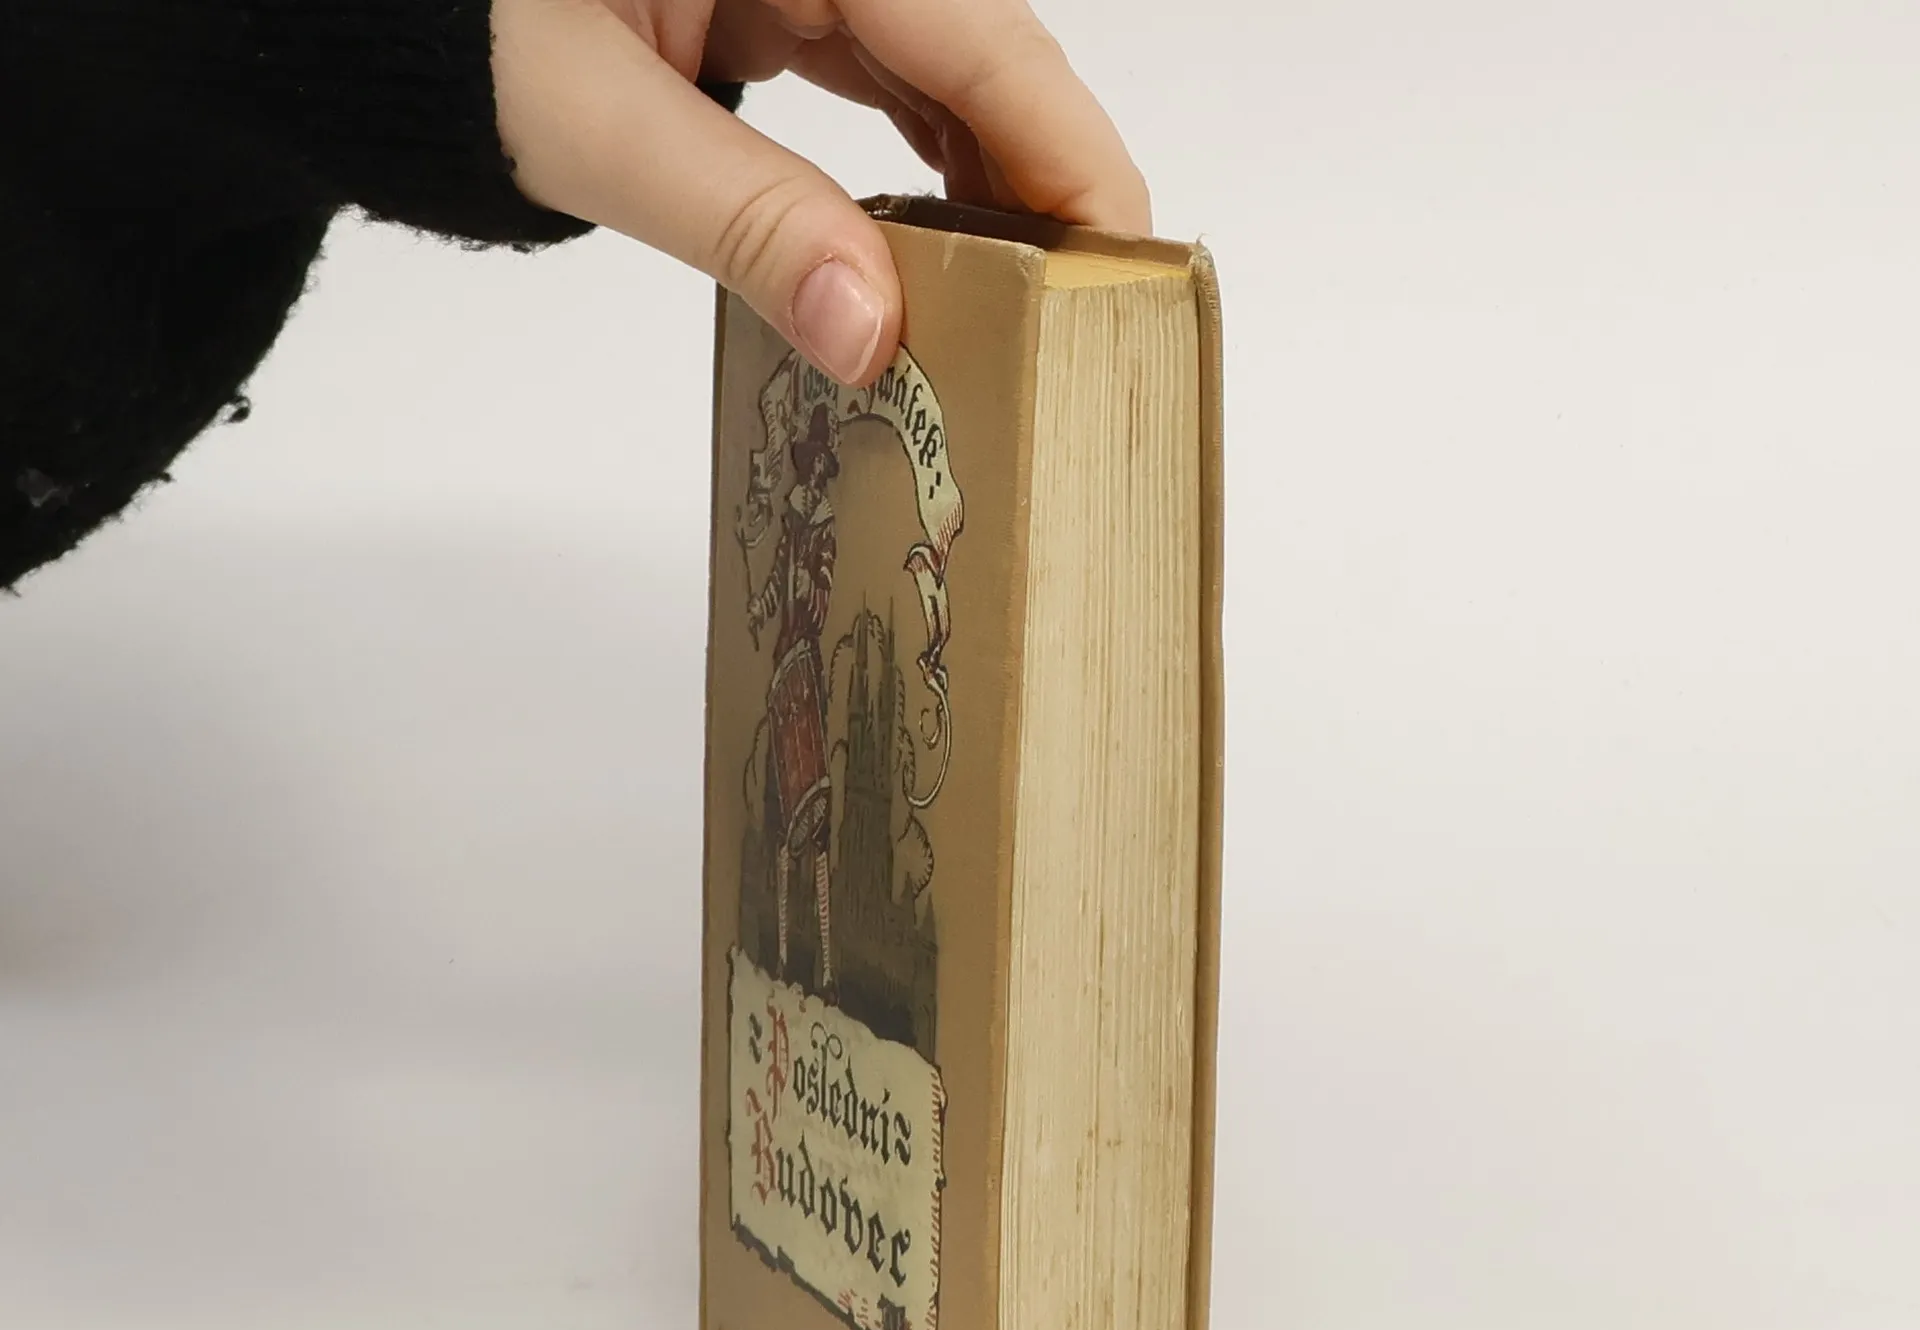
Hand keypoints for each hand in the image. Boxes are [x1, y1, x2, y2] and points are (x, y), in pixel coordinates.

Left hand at [491, 0, 1149, 385]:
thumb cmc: (442, 19)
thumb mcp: (585, 115)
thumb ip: (738, 220)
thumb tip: (873, 337)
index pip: (986, 34)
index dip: (1073, 155)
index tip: (1125, 272)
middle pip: (989, 53)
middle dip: (1045, 188)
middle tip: (1084, 325)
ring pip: (950, 71)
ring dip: (992, 189)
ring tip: (1025, 312)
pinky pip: (892, 78)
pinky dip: (925, 169)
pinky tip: (943, 252)